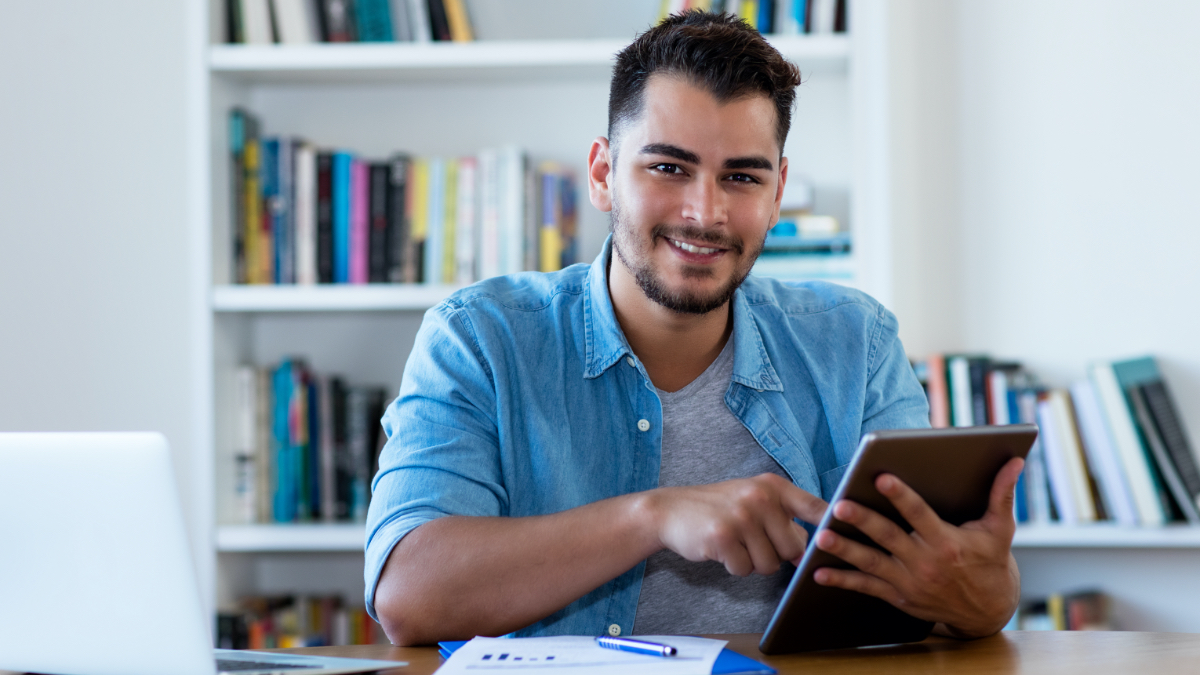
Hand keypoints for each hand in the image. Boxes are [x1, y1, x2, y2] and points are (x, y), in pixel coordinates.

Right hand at [646, 473, 827, 576]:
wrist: (670, 510)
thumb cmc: (719, 508)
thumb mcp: (753, 500)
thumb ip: (785, 518)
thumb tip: (816, 547)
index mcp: (773, 486)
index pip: (816, 508)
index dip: (833, 526)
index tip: (843, 539)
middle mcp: (760, 497)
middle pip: (792, 549)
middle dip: (776, 555)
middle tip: (752, 541)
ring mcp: (741, 515)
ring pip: (769, 564)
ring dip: (752, 562)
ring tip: (735, 542)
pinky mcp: (723, 536)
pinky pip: (744, 569)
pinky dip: (734, 566)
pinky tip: (721, 548)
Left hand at [811, 457, 1023, 637]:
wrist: (988, 611)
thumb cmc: (991, 562)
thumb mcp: (1000, 530)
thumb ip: (1002, 495)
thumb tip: (1014, 462)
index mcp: (948, 543)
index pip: (920, 515)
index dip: (901, 496)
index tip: (881, 478)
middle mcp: (926, 563)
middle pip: (889, 538)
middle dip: (863, 521)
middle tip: (840, 506)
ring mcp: (910, 582)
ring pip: (872, 564)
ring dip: (845, 551)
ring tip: (822, 536)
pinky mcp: (899, 596)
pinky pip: (867, 588)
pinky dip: (842, 580)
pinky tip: (819, 571)